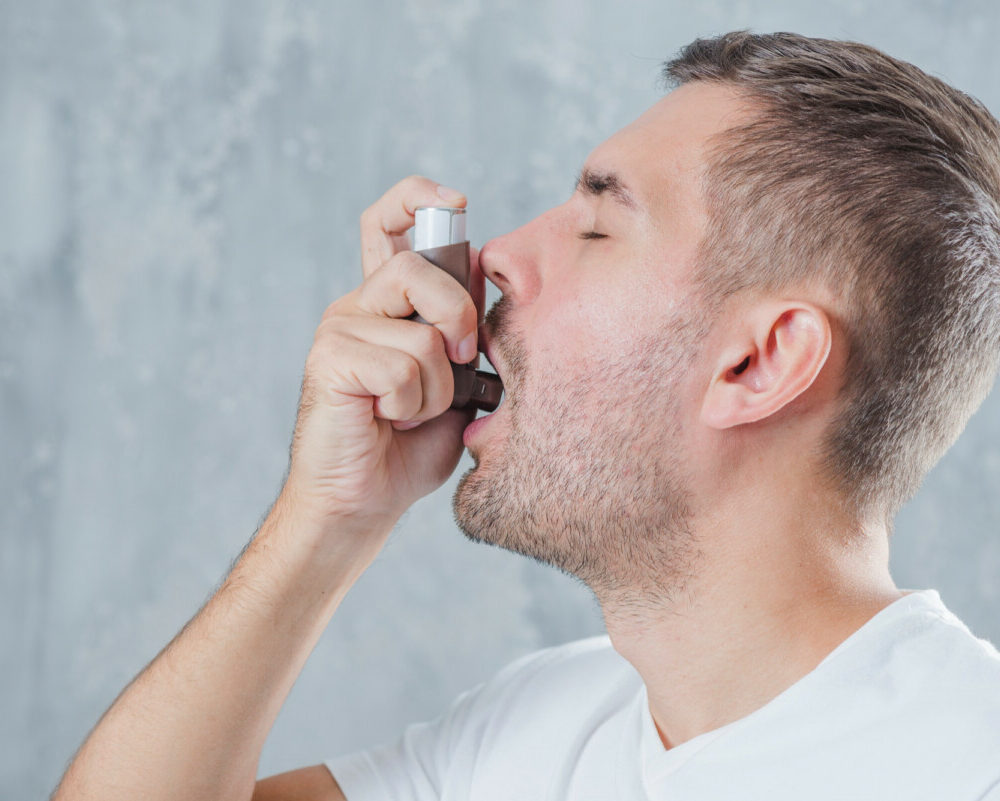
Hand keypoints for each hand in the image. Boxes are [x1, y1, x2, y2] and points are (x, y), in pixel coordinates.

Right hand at [282, 176, 484, 540]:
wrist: (365, 501)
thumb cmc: (411, 444)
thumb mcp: (454, 378)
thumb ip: (462, 328)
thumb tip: (482, 267)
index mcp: (388, 303)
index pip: (388, 222)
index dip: (416, 198)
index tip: (455, 201)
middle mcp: (358, 305)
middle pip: (417, 269)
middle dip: (457, 318)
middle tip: (460, 362)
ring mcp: (339, 329)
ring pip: (420, 333)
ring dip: (436, 387)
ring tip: (414, 411)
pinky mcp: (330, 360)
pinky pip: (400, 368)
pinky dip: (412, 405)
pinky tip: (390, 421)